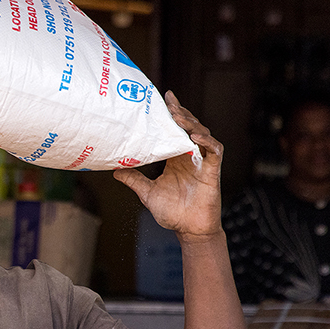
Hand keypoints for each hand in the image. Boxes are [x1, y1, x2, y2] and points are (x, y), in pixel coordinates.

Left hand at [113, 91, 225, 241]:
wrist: (189, 230)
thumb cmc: (172, 212)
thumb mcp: (147, 193)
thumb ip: (134, 179)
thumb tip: (115, 170)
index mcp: (176, 158)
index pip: (174, 131)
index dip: (172, 115)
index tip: (164, 98)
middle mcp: (190, 157)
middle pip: (188, 128)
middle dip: (180, 113)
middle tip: (169, 101)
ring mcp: (203, 162)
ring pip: (202, 134)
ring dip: (191, 123)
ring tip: (178, 115)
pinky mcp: (213, 171)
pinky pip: (214, 151)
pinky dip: (206, 142)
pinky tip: (194, 137)